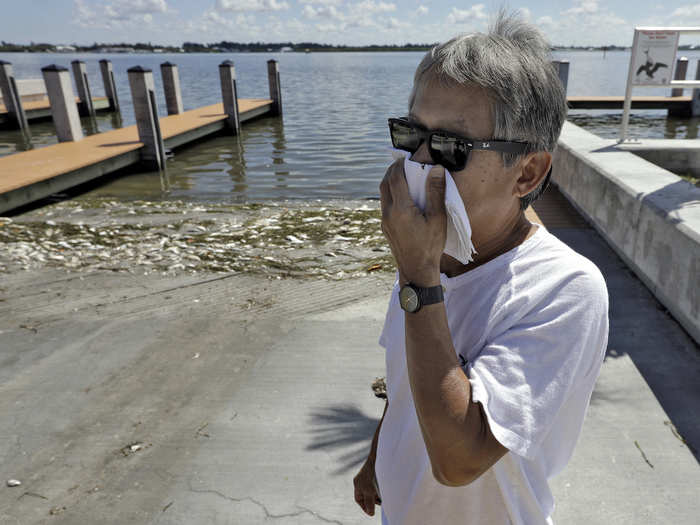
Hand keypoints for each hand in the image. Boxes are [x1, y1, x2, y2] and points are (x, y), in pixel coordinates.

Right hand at [353, 457, 380, 516]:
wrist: (381, 455)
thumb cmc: (374, 473)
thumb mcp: (370, 491)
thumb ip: (369, 503)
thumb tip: (371, 513)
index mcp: (357, 482)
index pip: (358, 499)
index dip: (364, 506)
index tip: (371, 512)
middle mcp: (362, 478)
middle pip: (366, 494)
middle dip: (373, 500)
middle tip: (380, 503)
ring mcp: (369, 474)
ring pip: (374, 489)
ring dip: (379, 494)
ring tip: (384, 496)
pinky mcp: (377, 471)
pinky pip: (379, 483)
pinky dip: (382, 488)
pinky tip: (388, 488)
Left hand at [379, 160, 445, 286]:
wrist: (416, 270)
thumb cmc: (430, 246)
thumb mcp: (438, 218)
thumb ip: (436, 192)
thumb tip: (436, 169)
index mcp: (401, 209)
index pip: (395, 178)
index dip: (400, 165)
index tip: (407, 158)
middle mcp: (388, 213)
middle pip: (384, 184)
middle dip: (392, 171)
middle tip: (403, 164)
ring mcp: (385, 221)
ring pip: (383, 195)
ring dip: (390, 182)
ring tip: (403, 177)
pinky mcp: (385, 228)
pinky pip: (385, 205)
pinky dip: (390, 195)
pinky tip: (403, 197)